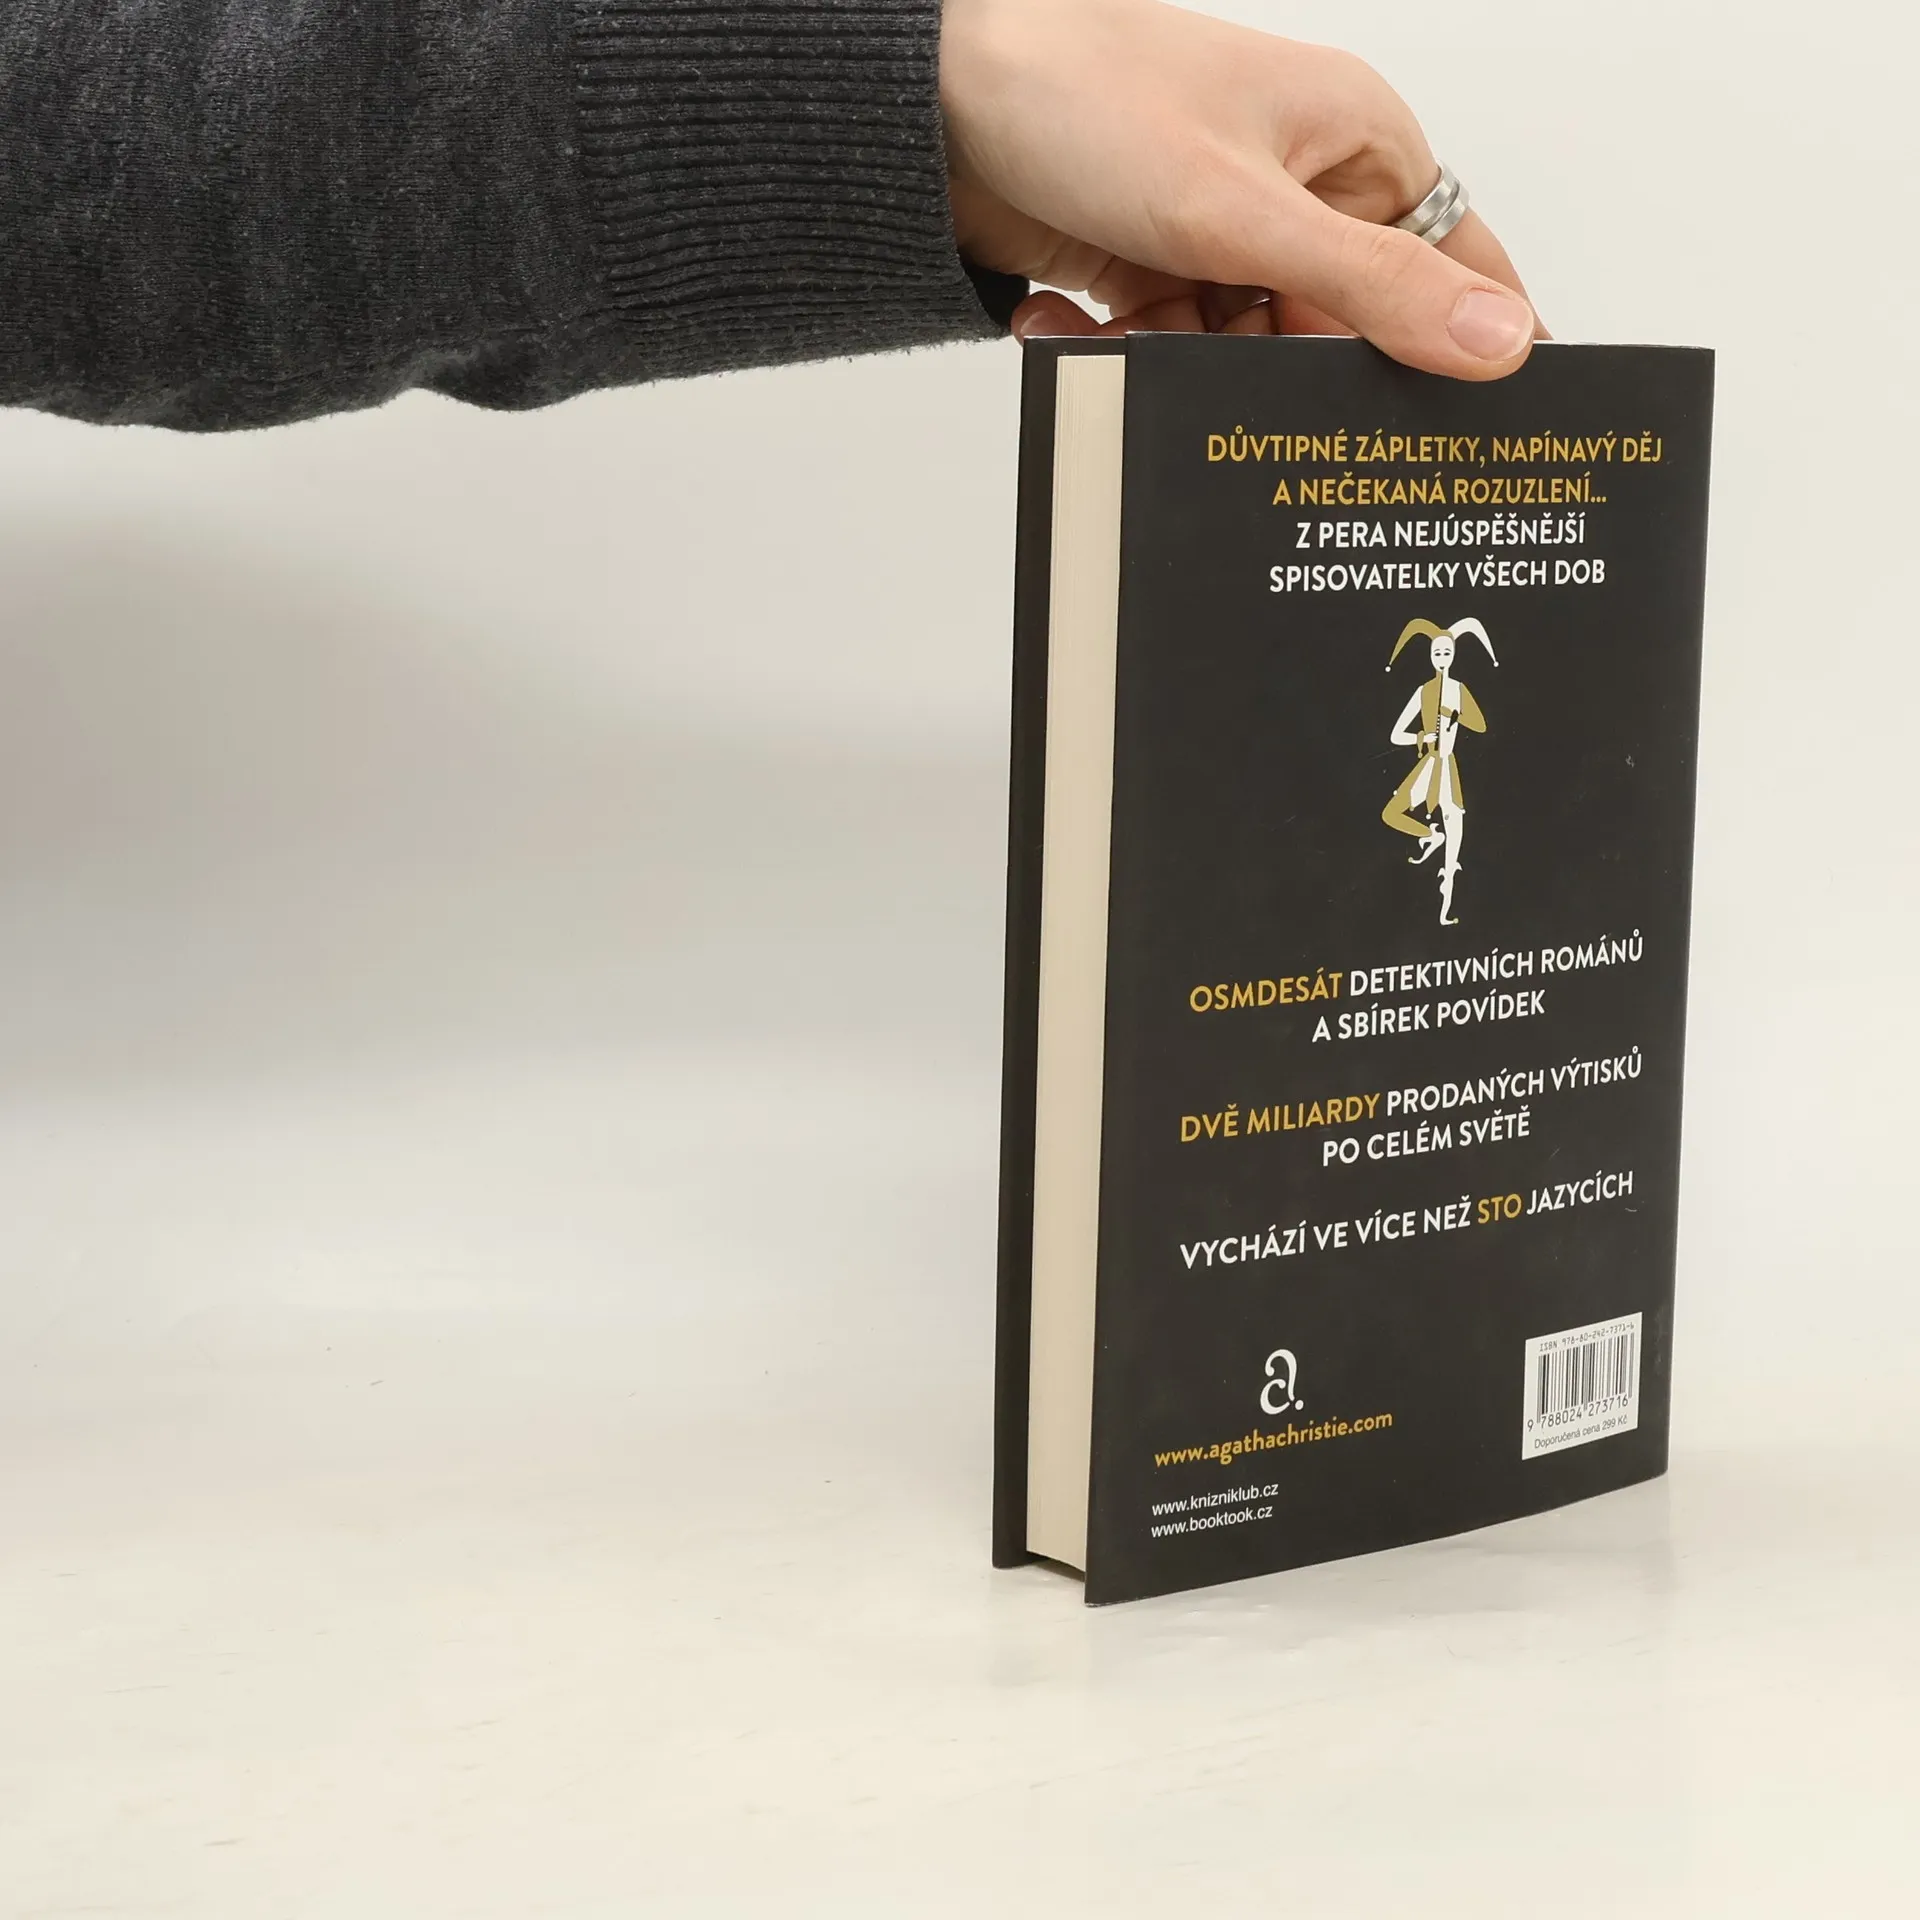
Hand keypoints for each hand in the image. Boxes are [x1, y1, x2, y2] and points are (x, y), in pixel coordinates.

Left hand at [940, 0, 1542, 378]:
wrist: (934, 101)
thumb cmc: (1087, 95)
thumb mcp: (1244, 210)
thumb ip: (1374, 286)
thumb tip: (1500, 340)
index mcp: (1355, 145)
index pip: (1454, 261)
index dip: (1462, 341)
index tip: (1455, 426)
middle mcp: (1298, 189)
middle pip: (1335, 330)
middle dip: (1276, 364)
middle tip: (1228, 372)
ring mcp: (1221, 234)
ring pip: (1244, 351)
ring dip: (1180, 358)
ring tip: (1125, 323)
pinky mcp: (1154, 268)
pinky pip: (1171, 345)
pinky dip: (1124, 349)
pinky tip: (1073, 318)